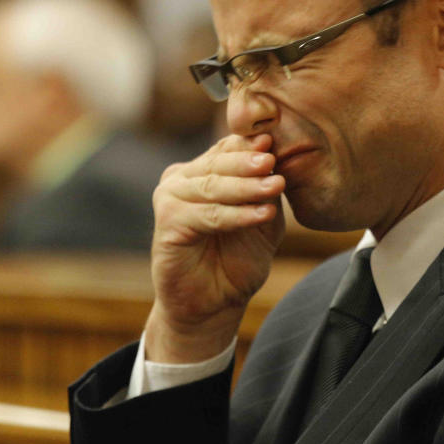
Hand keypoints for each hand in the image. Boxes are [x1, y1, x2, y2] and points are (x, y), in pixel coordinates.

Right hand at [145, 133, 285, 362]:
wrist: (215, 303)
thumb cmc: (238, 257)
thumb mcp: (261, 216)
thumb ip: (265, 188)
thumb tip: (275, 155)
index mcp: (202, 171)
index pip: (227, 149)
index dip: (250, 144)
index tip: (274, 140)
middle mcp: (181, 179)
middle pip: (218, 163)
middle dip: (248, 161)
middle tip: (272, 159)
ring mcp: (170, 199)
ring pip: (212, 187)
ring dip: (246, 187)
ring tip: (276, 185)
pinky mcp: (167, 224)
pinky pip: (208, 215)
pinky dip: (237, 215)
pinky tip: (263, 214)